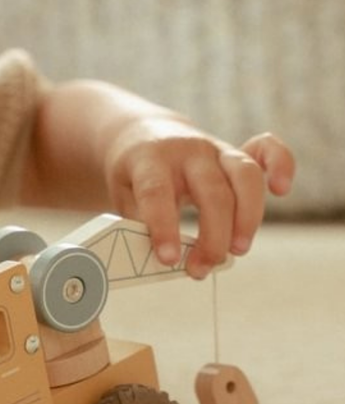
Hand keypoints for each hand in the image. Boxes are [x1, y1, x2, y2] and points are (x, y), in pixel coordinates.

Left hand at [105, 122, 294, 275]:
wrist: (142, 134)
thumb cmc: (134, 174)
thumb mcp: (122, 195)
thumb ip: (141, 224)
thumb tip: (166, 261)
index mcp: (149, 158)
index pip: (157, 192)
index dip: (163, 227)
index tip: (168, 259)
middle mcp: (187, 150)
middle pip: (211, 190)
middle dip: (212, 236)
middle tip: (200, 268)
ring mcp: (215, 148)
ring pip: (244, 176)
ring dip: (247, 217)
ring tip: (238, 251)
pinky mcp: (236, 152)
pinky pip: (266, 150)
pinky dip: (281, 164)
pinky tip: (281, 189)